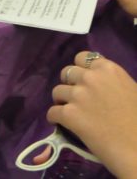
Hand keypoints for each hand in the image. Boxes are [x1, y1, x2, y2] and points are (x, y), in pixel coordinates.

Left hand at [46, 52, 136, 178]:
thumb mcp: (132, 91)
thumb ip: (113, 82)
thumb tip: (102, 84)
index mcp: (109, 69)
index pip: (82, 58)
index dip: (80, 70)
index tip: (83, 81)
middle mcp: (90, 78)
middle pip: (67, 73)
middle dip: (70, 84)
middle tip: (77, 98)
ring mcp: (78, 95)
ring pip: (56, 92)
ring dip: (61, 101)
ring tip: (70, 111)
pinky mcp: (69, 114)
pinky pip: (52, 111)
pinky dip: (54, 117)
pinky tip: (60, 123)